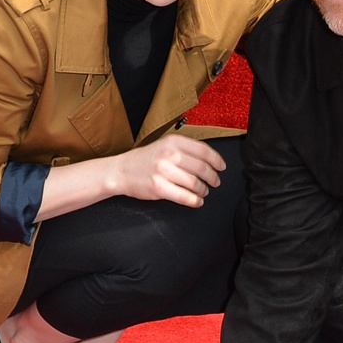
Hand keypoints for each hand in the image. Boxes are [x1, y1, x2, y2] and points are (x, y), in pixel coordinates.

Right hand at [108, 134, 225, 206]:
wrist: (121, 171)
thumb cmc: (144, 160)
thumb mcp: (164, 145)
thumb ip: (183, 149)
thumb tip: (208, 159)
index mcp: (173, 142)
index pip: (203, 150)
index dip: (216, 160)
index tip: (222, 166)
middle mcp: (169, 155)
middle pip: (202, 168)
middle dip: (212, 177)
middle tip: (215, 182)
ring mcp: (164, 171)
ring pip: (195, 183)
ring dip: (204, 190)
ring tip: (204, 192)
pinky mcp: (159, 188)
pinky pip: (184, 197)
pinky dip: (195, 201)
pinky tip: (197, 201)